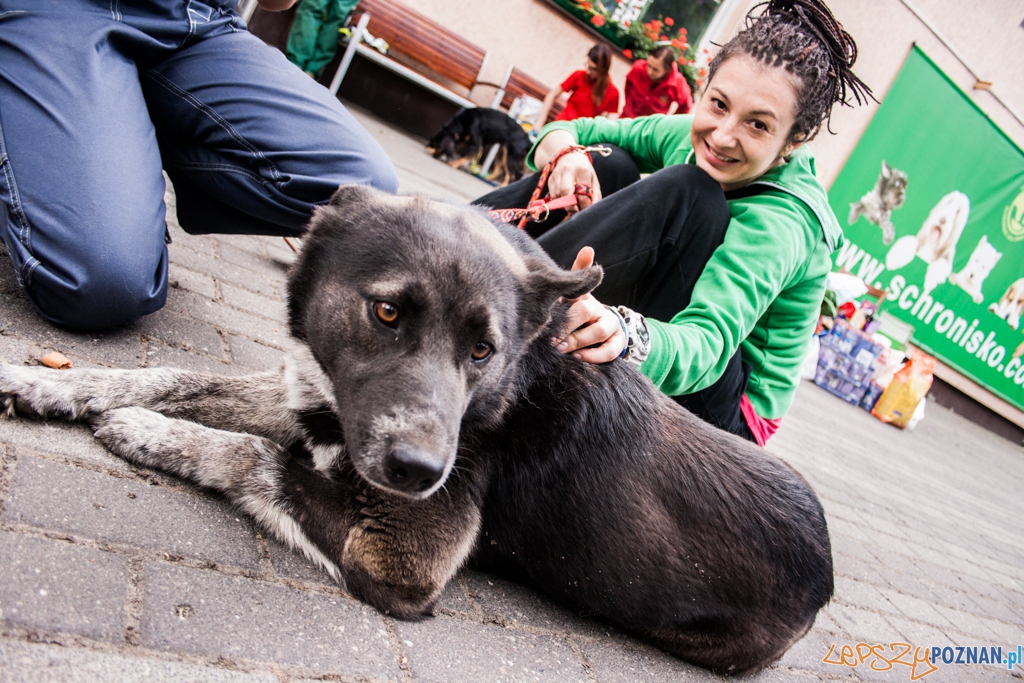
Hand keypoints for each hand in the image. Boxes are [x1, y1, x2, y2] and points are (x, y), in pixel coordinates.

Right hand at [547, 151, 601, 213]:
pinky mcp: (550, 179)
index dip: (584, 205)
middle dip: (571, 206)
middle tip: (576, 210)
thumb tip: (593, 207)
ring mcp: (557, 175)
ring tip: (572, 202)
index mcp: (582, 171)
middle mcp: (568, 171)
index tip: (585, 208)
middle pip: (565, 192)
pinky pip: (553, 196)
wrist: (569, 156)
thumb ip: (595, 194)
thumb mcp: (593, 179)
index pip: (582, 193)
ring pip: (558, 196)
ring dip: (565, 204)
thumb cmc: (584, 171)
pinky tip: (565, 197)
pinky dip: (559, 200)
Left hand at [552, 248, 624, 362]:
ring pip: (598, 332)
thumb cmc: (578, 316)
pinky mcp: (618, 341)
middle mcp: (599, 308)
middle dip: (568, 325)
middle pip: (586, 311)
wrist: (604, 333)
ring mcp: (611, 325)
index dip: (573, 286)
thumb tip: (588, 248)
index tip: (557, 300)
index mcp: (584, 296)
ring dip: (579, 341)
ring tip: (562, 349)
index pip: (581, 286)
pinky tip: (578, 357)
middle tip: (552, 338)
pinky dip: (594, 356)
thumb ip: (571, 281)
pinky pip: (610, 350)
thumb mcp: (571, 299)